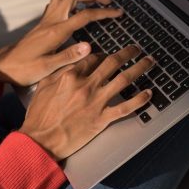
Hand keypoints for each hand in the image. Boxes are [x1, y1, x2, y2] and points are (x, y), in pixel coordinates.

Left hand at [0, 0, 121, 86]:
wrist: (3, 67)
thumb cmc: (23, 70)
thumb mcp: (47, 68)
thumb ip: (68, 56)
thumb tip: (89, 46)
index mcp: (55, 32)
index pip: (84, 16)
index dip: (104, 13)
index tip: (118, 13)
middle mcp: (50, 22)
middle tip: (108, 0)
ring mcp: (45, 21)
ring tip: (94, 0)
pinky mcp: (42, 24)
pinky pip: (57, 3)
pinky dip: (69, 0)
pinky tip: (75, 8)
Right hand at [19, 45, 154, 160]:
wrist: (41, 140)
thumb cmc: (39, 115)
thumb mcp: (44, 86)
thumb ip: (59, 71)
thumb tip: (72, 61)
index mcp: (71, 75)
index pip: (93, 58)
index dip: (104, 54)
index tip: (110, 54)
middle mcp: (86, 85)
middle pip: (112, 63)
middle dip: (127, 53)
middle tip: (136, 48)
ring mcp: (96, 102)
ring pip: (123, 80)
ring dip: (139, 68)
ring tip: (149, 61)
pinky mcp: (102, 119)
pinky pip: (125, 107)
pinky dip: (139, 100)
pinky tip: (149, 93)